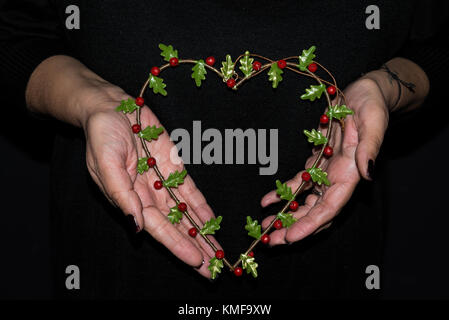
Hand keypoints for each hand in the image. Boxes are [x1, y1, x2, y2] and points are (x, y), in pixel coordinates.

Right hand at [82, 86, 221, 276]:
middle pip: (175, 226)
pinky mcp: (174, 167)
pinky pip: (190, 190)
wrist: (111, 108)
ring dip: (201, 232)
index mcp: (130, 199)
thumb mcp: (105, 164)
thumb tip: (136, 225)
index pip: (157, 228)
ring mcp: (163, 182)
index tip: (195, 259)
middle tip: (212, 267)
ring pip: (186, 212)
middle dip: (193, 246)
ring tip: (217, 251)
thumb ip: (121, 195)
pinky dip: (202, 206)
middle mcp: (149, 195)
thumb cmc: (102, 135)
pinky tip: (212, 221)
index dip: (176, 244)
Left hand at [260, 77, 389, 244]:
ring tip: (265, 226)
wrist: (364, 94)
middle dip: (293, 227)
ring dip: (286, 215)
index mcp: (350, 174)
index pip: (329, 208)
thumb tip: (367, 173)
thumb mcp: (373, 123)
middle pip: (314, 211)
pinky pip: (298, 183)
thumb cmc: (371, 106)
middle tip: (271, 241)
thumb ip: (370, 148)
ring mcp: (326, 172)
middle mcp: (337, 178)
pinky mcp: (317, 163)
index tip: (290, 237)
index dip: (310, 225)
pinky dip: (282, 192)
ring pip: (305, 201)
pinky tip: (266, 201)